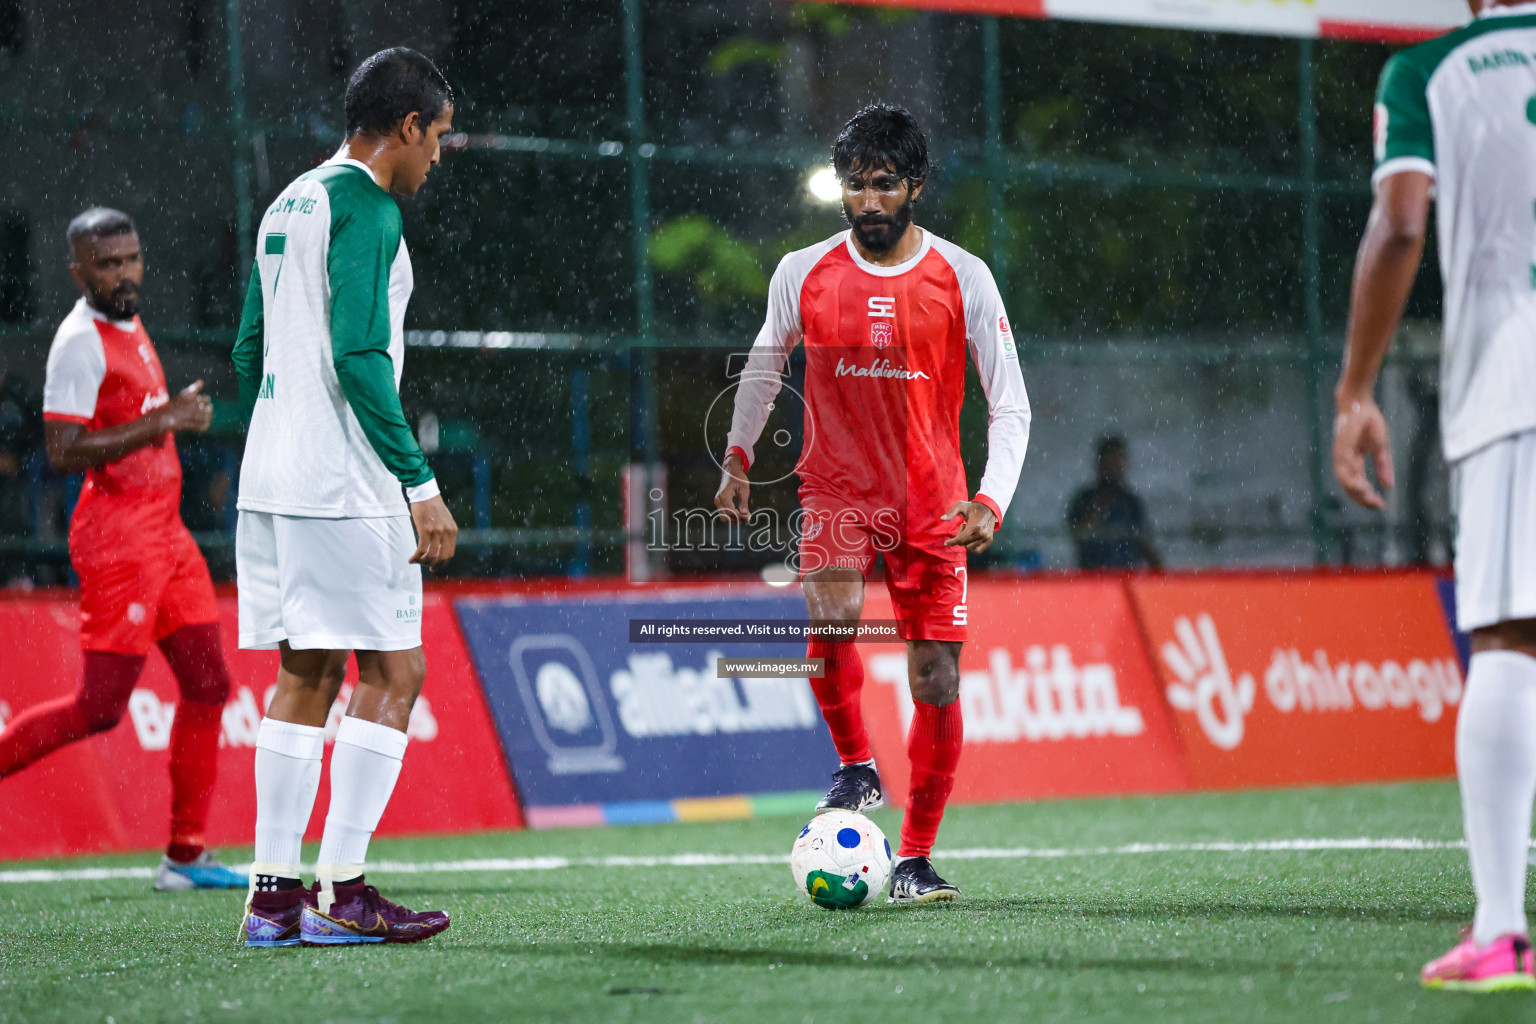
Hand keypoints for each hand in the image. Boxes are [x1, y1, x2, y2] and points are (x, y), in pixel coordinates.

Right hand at [159, 380, 212, 433]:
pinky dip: (204, 425)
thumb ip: (194, 387)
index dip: (204, 401)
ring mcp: (196, 416)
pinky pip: (205, 425)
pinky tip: (201, 424)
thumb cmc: (174, 405)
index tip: (200, 404)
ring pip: (208, 416)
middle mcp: (196, 406)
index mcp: (194, 398)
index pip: (207, 399)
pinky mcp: (195, 425)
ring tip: (200, 417)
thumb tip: (201, 381)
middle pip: (209, 407)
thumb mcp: (184, 394)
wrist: (166, 417)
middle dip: (206, 409)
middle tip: (199, 411)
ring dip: (206, 417)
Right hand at [409, 493, 457, 569]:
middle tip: (426, 567)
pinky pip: (422, 549)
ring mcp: (437, 531)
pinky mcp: (425, 529)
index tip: (434, 566)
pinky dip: (416, 557)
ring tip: (416, 561)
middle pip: (442, 557)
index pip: (450, 553)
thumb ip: (445, 532)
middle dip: (433, 565)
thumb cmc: (432, 506)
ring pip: (431, 555)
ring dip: (423, 562)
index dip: (442, 563)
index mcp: (453, 531)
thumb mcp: (445, 520)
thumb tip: (439, 547)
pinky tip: (411, 559)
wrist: (425, 494)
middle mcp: (447, 532)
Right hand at [714, 453, 750, 521]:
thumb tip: (745, 514)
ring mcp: (717, 502)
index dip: (740, 517)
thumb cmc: (738, 478)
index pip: (731, 512)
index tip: (749, 517)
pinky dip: (731, 515)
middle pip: (727, 517)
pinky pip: (724, 513)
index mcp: (724, 496)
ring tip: (744, 515)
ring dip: (734, 519)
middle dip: (738, 519)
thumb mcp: (744, 489)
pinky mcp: (718, 502)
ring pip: (724, 517)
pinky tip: (739, 512)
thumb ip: (744, 502)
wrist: (730, 471)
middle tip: (748, 517)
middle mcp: (718, 500)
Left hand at [942, 500, 997, 551]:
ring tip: (970, 530)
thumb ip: (951, 512)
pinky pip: (978, 550)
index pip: (961, 539)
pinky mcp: (989, 540)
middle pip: (964, 543)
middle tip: (964, 526)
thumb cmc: (973, 507)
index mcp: (974, 526)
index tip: (946, 543)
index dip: (952, 542)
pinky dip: (972, 547)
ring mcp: (986, 538)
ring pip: (970, 547)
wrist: (989, 508)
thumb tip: (941, 518)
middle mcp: (982, 534)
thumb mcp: (961, 505)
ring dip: (966, 541)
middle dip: (960, 537)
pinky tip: (972, 538)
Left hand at [1333, 395, 1393, 509]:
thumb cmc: (1369, 422)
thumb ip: (1383, 467)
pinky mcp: (1340, 447)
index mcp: (1354, 462)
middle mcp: (1345, 461)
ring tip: (1369, 499)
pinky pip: (1344, 466)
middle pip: (1350, 486)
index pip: (1359, 484)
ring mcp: (1341, 455)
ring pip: (1345, 479)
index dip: (1369, 496)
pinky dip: (1350, 477)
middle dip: (1363, 498)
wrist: (1360, 404)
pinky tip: (1361, 485)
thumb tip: (1388, 486)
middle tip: (1376, 506)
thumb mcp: (1380, 447)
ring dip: (1356, 491)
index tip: (1381, 506)